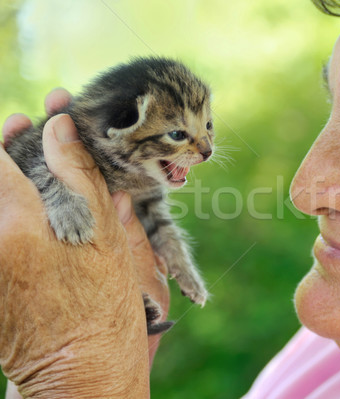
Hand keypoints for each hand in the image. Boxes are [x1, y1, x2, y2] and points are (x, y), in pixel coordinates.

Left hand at [0, 89, 167, 397]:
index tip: (28, 122)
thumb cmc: (103, 303)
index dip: (11, 133)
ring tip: (40, 171)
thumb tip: (58, 127)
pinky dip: (12, 210)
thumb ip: (80, 176)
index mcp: (19, 225)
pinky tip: (36, 207)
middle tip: (33, 136)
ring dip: (12, 181)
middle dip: (9, 151)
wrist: (80, 365)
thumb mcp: (104, 236)